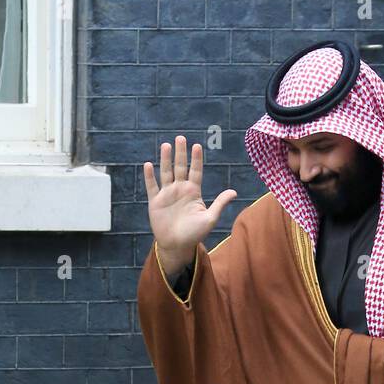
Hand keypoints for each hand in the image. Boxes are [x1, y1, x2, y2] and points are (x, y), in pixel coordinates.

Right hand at [143, 136, 236, 274]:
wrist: (177, 245)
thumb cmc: (194, 234)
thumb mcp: (210, 219)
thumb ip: (220, 204)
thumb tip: (234, 192)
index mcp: (193, 192)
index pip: (195, 171)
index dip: (196, 159)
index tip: (197, 146)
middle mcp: (180, 189)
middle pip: (180, 167)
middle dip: (180, 153)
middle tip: (180, 138)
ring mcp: (167, 194)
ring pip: (166, 172)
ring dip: (165, 159)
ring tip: (166, 145)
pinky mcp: (155, 201)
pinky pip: (152, 186)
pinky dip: (150, 176)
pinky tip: (149, 164)